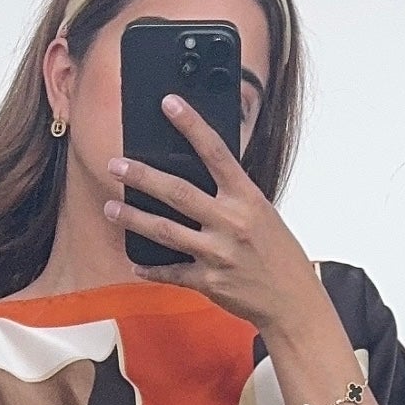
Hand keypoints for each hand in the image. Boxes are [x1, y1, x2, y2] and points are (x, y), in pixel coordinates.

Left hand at [104, 97, 318, 337]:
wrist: (293, 300)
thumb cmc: (278, 254)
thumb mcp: (262, 214)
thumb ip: (231, 196)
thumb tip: (197, 177)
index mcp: (247, 198)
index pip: (216, 153)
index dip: (192, 125)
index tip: (170, 104)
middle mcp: (231, 222)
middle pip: (178, 192)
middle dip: (142, 176)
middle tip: (116, 165)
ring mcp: (218, 253)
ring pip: (165, 231)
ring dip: (133, 218)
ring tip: (111, 208)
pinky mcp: (209, 281)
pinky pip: (171, 272)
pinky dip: (151, 268)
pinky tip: (135, 262)